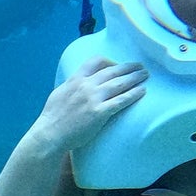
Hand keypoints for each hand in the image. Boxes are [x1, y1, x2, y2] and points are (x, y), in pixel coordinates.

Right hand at [25, 57, 147, 155]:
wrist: (50, 134)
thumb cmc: (52, 117)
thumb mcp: (59, 93)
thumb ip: (71, 86)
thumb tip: (79, 82)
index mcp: (75, 79)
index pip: (95, 62)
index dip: (109, 61)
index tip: (117, 65)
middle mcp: (86, 85)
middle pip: (112, 71)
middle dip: (129, 67)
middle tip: (140, 66)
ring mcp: (93, 99)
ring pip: (119, 84)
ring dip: (135, 78)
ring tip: (145, 76)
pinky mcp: (99, 113)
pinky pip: (121, 101)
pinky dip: (133, 94)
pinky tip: (142, 92)